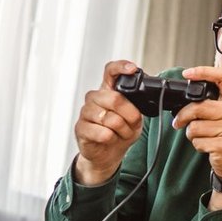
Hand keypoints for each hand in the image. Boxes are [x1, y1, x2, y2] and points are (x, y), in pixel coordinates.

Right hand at [73, 60, 142, 185]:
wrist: (108, 153)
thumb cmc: (121, 131)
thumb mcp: (135, 117)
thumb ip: (137, 106)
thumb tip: (140, 103)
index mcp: (108, 90)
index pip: (111, 71)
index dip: (121, 67)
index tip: (133, 69)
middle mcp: (94, 97)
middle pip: (115, 98)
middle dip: (131, 115)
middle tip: (133, 124)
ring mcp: (85, 112)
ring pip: (110, 118)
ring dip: (123, 130)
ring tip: (121, 133)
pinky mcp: (81, 128)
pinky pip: (103, 133)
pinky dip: (112, 139)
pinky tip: (110, 139)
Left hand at [173, 66, 221, 184]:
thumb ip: (210, 105)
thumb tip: (183, 101)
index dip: (203, 71)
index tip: (187, 74)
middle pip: (198, 106)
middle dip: (183, 116)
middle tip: (178, 122)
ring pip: (195, 127)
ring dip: (192, 135)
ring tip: (202, 137)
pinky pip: (198, 142)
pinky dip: (198, 146)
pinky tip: (208, 147)